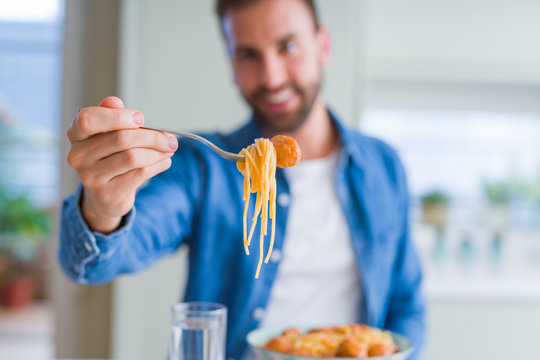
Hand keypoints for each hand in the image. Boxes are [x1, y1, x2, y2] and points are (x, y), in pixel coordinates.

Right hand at [66, 96, 177, 232]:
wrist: (105, 195)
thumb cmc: (109, 158)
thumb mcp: (108, 134)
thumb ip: (112, 115)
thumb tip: (114, 101)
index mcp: (76, 134)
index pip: (89, 119)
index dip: (118, 117)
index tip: (141, 119)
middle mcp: (78, 155)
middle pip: (121, 138)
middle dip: (152, 136)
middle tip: (170, 138)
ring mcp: (91, 176)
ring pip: (133, 157)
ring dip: (158, 152)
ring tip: (169, 150)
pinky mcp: (107, 192)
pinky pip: (140, 173)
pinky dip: (158, 165)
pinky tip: (164, 162)